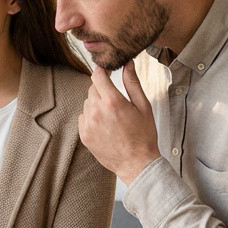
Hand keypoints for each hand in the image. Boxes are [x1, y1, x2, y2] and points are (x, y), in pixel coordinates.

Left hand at [78, 66, 160, 183]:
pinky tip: (106, 125)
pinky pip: (84, 117)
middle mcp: (97, 111)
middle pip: (92, 88)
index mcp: (113, 102)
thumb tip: (127, 64)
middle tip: (116, 100)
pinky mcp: (84, 135)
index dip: (103, 71)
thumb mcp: (143, 106)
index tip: (108, 72)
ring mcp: (88, 124)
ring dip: (97, 104)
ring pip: (88, 103)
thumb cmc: (143, 135)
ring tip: (113, 116)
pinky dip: (92, 117)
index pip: (98, 75)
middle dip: (103, 89)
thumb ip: (132, 82)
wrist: (137, 163)